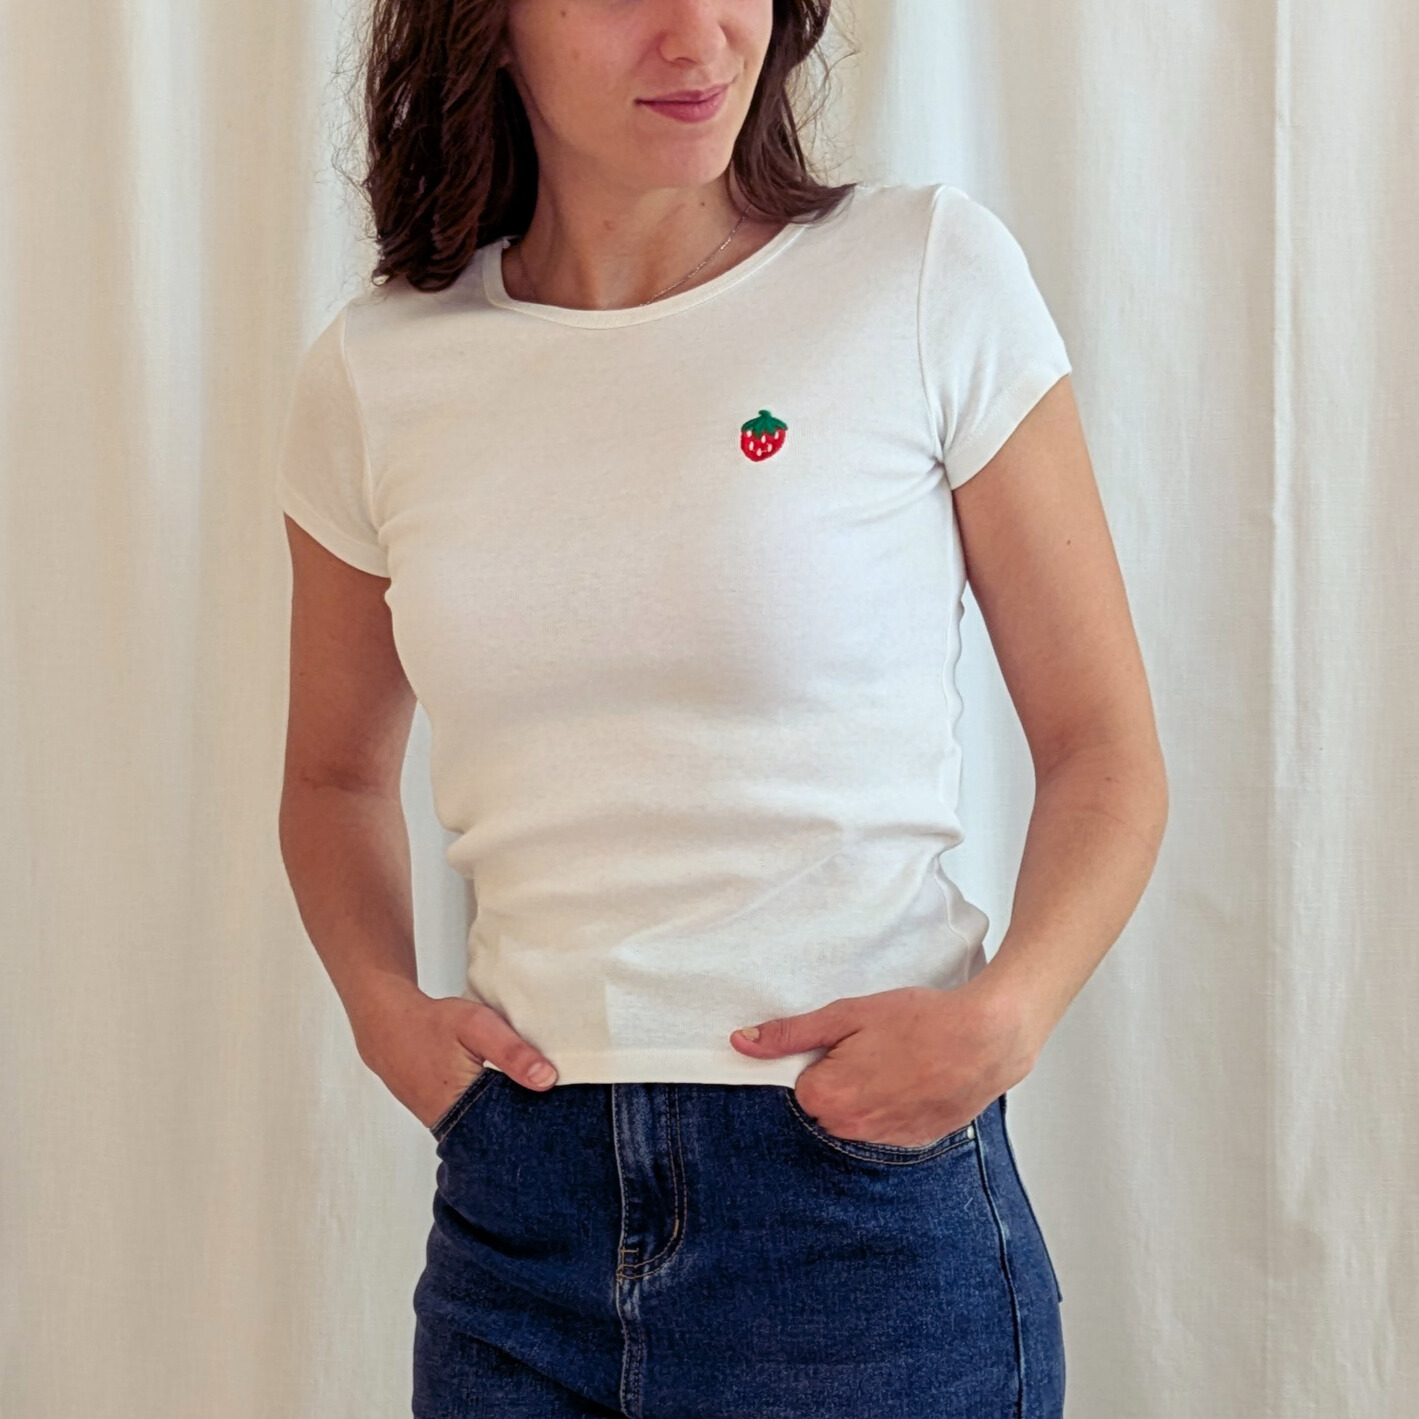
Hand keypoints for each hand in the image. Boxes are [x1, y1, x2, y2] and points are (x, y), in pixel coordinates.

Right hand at [351, 983, 558, 1129]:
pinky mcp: (445, 1116)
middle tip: (560, 1108)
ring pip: (491, 1128)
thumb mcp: (477, 1026)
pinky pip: (478, 1120)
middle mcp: (455, 1126)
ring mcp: (448, 1124)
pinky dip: (495, 1108)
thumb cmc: (432, 1024)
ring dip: (512, 1114)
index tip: (566, 1113)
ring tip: (540, 1099)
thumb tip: (548, 1080)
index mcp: (464, 1109)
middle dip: (530, 1121)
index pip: (514, 1130)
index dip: (540, 1120)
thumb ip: (512, 1052)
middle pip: (504, 1133)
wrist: (388, 1027)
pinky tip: (511, 1093)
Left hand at [729, 981, 1040, 1146]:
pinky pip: (885, 1126)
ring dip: (866, 1092)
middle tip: (873, 1047)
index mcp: (828, 1097)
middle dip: (839, 1077)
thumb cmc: (920, 1021)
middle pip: (823, 1104)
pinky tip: (914, 1078)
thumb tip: (742, 1042)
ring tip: (898, 1060)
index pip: (798, 1084)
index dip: (819, 1057)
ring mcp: (885, 1140)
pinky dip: (893, 1104)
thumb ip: (790, 1034)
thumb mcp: (846, 1015)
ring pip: (855, 1116)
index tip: (845, 1042)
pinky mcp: (913, 1141)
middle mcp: (852, 1129)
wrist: (986, 1040)